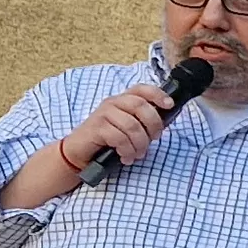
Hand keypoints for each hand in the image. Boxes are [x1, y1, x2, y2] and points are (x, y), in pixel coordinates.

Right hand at [58, 82, 181, 178]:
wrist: (78, 152)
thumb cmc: (106, 141)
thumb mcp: (127, 128)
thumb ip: (141, 122)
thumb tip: (162, 125)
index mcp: (123, 100)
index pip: (142, 89)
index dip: (158, 95)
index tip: (169, 105)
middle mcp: (113, 103)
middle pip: (141, 106)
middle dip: (153, 126)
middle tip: (152, 140)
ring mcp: (103, 114)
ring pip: (133, 126)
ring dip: (140, 144)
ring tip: (137, 154)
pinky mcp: (97, 128)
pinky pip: (120, 138)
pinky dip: (127, 151)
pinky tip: (125, 157)